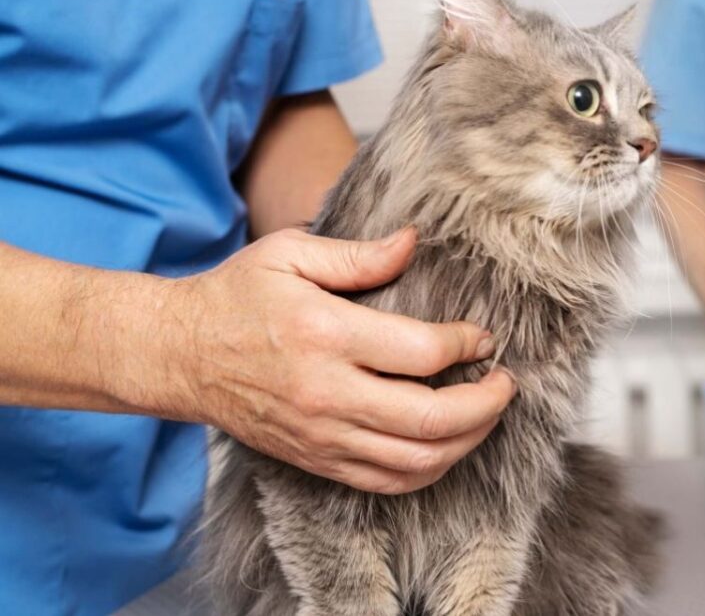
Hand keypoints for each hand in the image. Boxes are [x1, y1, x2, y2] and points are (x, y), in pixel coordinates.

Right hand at [134, 227, 515, 493]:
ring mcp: (322, 435)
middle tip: (506, 383)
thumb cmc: (236, 297)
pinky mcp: (317, 460)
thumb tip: (414, 241)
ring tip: (487, 414)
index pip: (423, 353)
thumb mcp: (290, 254)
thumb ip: (358, 254)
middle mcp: (328, 393)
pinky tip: (448, 445)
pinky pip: (388, 482)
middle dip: (486, 404)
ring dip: (468, 441)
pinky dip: (430, 469)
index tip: (483, 337)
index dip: (468, 345)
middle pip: (432, 420)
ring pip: (417, 461)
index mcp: (327, 334)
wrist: (179, 355)